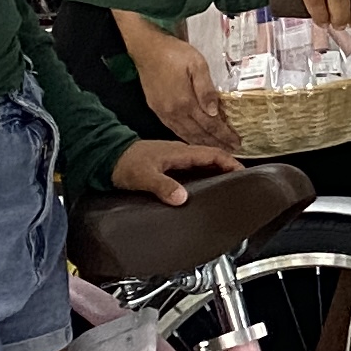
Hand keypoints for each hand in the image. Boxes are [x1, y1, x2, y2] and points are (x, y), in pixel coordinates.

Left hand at [105, 136, 240, 205]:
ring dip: (215, 173)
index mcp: (180, 152)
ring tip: (226, 187)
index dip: (231, 163)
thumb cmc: (124, 163)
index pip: (213, 154)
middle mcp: (180, 154)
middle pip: (212, 159)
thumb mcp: (143, 176)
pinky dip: (203, 176)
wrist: (106, 156)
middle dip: (228, 169)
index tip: (244, 174)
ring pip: (202, 164)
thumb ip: (163, 186)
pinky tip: (202, 188)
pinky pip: (192, 169)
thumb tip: (183, 198)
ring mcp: (174, 159)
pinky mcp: (168, 165)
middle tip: (241, 184)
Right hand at [132, 29, 233, 148]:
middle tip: (232, 151)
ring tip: (217, 149)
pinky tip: (195, 140)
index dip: (224, 135)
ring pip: (186, 135)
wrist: (146, 50)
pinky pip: (175, 130)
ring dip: (202, 144)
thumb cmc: (175, 53)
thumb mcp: (197, 64)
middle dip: (216, 144)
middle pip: (199, 134)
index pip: (210, 124)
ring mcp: (164, 113)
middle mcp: (174, 112)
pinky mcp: (157, 111)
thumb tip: (215, 112)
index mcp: (185, 102)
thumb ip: (206, 89)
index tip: (237, 143)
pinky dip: (188, 138)